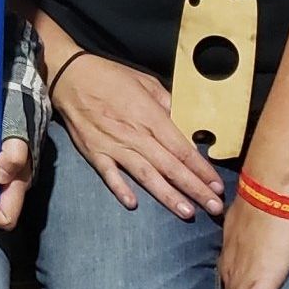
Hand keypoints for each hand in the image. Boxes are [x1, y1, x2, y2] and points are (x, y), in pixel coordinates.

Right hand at [51, 53, 224, 219]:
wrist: (70, 77)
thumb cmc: (110, 77)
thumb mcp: (146, 83)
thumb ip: (167, 104)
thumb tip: (184, 125)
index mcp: (151, 117)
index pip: (182, 149)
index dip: (202, 169)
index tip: (218, 185)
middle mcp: (136, 136)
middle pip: (171, 167)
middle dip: (195, 188)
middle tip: (214, 208)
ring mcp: (114, 146)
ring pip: (145, 175)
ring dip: (167, 195)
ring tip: (186, 212)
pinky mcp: (94, 152)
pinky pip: (109, 175)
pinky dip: (120, 189)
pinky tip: (133, 204)